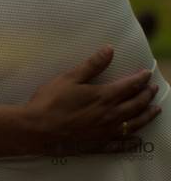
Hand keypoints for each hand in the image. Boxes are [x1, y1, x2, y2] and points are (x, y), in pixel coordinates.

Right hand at [22, 46, 159, 154]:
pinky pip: (122, 144)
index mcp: (104, 96)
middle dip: (147, 95)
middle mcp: (111, 115)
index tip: (147, 73)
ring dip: (147, 116)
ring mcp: (107, 131)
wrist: (39, 129)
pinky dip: (133, 142)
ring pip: (135, 124)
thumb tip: (109, 49)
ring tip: (155, 110)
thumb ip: (92, 65)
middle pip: (136, 104)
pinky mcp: (100, 144)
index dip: (140, 78)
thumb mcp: (69, 78)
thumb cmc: (51, 101)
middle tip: (154, 89)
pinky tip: (138, 140)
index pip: (129, 86)